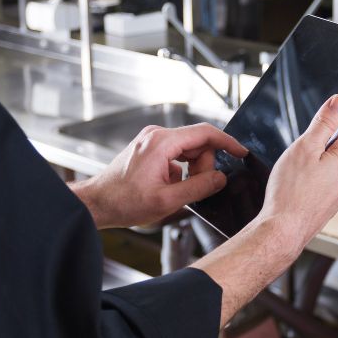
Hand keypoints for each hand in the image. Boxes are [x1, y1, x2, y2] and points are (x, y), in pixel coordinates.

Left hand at [71, 123, 247, 228]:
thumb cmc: (123, 202)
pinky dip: (180, 170)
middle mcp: (156, 136)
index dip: (227, 143)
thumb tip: (221, 178)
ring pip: (187, 150)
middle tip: (197, 188)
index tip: (241, 152)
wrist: (97, 204)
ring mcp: (151, 141)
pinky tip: (170, 187)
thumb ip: (199, 187)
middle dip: (204, 165)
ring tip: (178, 190)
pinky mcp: (148, 149)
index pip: (205, 133)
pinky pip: (176, 155)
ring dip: (192, 170)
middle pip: (197, 142)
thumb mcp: (168, 200)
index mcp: (162, 143)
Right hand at [255, 94, 337, 254]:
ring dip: (308, 166)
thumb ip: (325, 122)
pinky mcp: (329, 203)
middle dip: (312, 148)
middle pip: (331, 146)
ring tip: (294, 178)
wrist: (282, 229)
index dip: (319, 129)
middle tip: (297, 161)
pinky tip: (295, 190)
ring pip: (323, 165)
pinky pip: (319, 182)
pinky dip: (307, 182)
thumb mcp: (306, 146)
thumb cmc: (291, 192)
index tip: (306, 140)